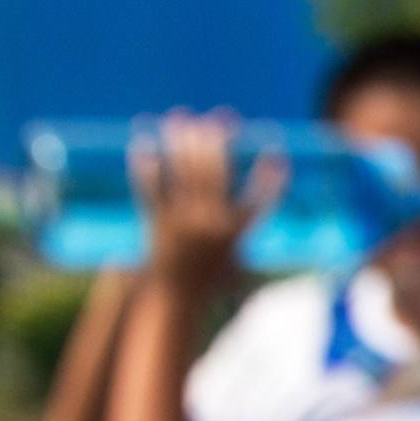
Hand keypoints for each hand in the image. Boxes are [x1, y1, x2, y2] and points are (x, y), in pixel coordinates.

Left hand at [131, 113, 281, 300]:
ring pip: (185, 172)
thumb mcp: (234, 261)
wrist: (174, 301)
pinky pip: (152, 188)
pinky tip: (145, 145)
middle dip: (215, 142)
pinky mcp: (159, 223)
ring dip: (182, 142)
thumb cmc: (208, 282)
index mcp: (235, 235)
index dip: (269, 178)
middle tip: (210, 122)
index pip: (259, 200)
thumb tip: (242, 209)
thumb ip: (241, 232)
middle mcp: (212, 226)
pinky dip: (147, 166)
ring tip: (179, 120)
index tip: (274, 153)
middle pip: (216, 173)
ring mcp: (184, 223)